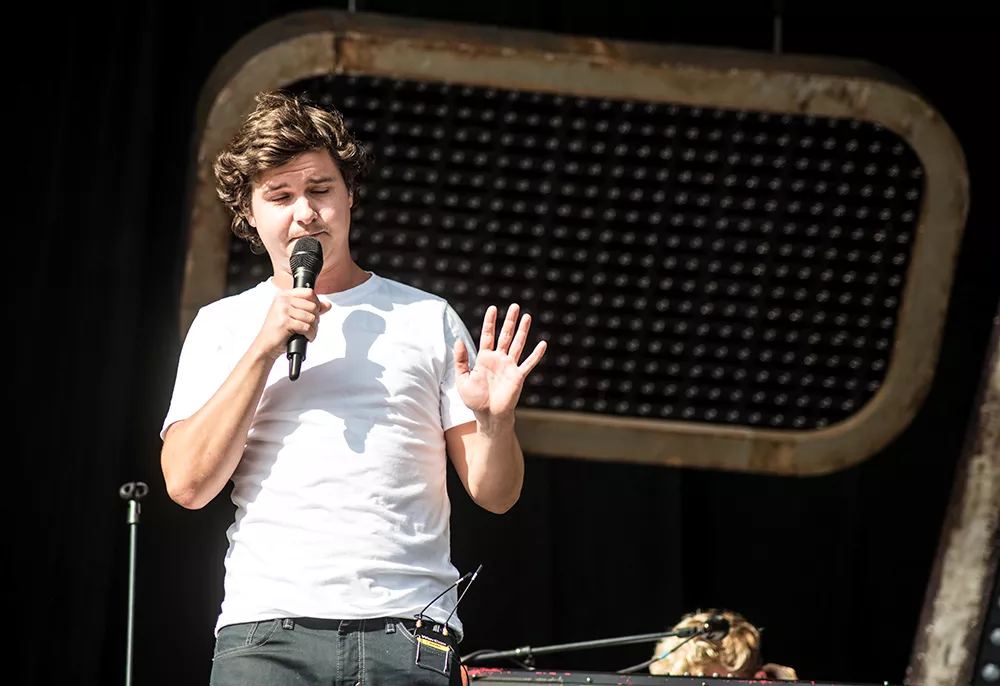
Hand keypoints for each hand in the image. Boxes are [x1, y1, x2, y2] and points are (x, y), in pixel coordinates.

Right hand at [252, 287, 331, 360]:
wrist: (265, 345)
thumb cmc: (279, 331)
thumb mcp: (294, 315)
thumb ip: (311, 308)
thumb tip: (328, 305)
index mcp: (283, 295)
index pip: (309, 292)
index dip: (317, 304)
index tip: (315, 313)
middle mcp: (282, 300)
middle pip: (313, 306)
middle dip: (316, 319)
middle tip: (309, 326)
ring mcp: (283, 310)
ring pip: (312, 317)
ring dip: (314, 329)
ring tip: (307, 333)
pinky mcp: (285, 322)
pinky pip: (307, 327)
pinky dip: (310, 335)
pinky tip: (306, 338)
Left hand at [454, 303, 546, 425]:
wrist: (488, 416)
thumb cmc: (475, 400)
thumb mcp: (462, 379)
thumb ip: (460, 360)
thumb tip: (458, 341)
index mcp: (484, 358)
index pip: (488, 335)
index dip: (490, 322)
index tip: (493, 308)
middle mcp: (499, 359)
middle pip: (505, 335)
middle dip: (510, 321)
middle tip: (515, 306)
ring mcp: (510, 366)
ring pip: (517, 344)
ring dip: (522, 331)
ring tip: (527, 316)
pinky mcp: (518, 376)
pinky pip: (528, 363)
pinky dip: (536, 354)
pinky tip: (542, 343)